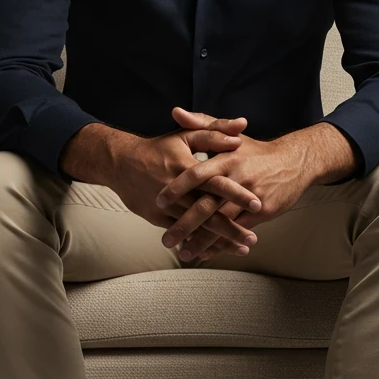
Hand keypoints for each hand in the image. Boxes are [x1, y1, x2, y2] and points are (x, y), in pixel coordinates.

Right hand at [110, 119, 263, 256]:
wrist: (120, 164)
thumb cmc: (158, 148)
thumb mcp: (185, 136)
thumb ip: (215, 131)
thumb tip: (241, 126)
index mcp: (186, 168)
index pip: (216, 183)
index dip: (237, 194)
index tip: (257, 204)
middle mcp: (177, 190)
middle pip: (209, 212)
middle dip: (232, 227)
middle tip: (253, 237)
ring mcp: (167, 207)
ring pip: (196, 227)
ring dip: (219, 240)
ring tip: (242, 248)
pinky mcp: (158, 219)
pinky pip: (181, 234)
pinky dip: (198, 243)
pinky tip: (216, 252)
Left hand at [157, 107, 312, 261]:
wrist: (295, 162)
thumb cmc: (256, 151)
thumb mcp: (230, 135)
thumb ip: (201, 124)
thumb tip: (175, 112)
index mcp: (226, 159)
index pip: (197, 174)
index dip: (177, 188)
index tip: (159, 200)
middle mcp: (237, 179)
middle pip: (207, 205)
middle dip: (185, 224)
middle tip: (166, 238)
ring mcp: (250, 198)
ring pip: (222, 223)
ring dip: (202, 240)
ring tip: (183, 253)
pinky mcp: (262, 212)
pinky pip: (238, 231)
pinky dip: (222, 243)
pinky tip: (207, 253)